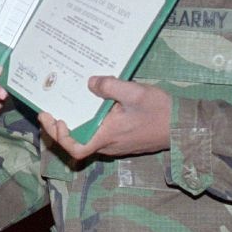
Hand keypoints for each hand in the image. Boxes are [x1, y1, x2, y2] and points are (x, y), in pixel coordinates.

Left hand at [38, 75, 169, 160]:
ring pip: (87, 139)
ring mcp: (116, 145)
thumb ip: (109, 86)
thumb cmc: (159, 111)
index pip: (75, 148)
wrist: (183, 125)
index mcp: (107, 137)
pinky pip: (99, 135)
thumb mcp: (134, 92)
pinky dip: (88, 124)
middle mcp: (109, 145)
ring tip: (64, 105)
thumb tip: (89, 82)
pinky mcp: (122, 140)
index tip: (53, 118)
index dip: (59, 137)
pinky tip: (88, 106)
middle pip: (76, 143)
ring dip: (73, 126)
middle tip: (49, 109)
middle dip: (59, 129)